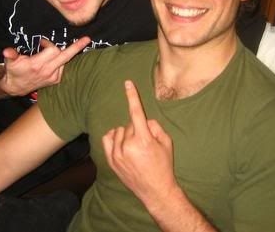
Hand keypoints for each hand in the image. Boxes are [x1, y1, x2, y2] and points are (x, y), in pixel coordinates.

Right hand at [0, 36, 91, 95]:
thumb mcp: (10, 62)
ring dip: (66, 53)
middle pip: (66, 56)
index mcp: (38, 65)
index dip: (48, 43)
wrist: (16, 87)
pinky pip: (64, 67)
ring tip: (69, 47)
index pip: (52, 50)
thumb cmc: (14, 71)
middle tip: (87, 39)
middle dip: (76, 47)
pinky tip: (59, 58)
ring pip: (65, 61)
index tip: (41, 42)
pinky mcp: (56, 80)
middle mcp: (48, 71)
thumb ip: (11, 55)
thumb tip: (6, 51)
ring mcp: (53, 77)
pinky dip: (63, 61)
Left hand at [102, 80, 175, 202]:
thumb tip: (144, 120)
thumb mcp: (166, 143)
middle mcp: (128, 146)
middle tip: (145, 142)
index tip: (127, 83)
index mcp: (143, 140)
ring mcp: (117, 154)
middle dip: (137, 128)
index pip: (136, 112)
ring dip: (126, 134)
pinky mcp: (111, 160)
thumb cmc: (163, 165)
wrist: (156, 190)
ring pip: (118, 131)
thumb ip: (155, 126)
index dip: (132, 96)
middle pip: (129, 124)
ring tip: (135, 147)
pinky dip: (114, 137)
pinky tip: (122, 143)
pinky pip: (107, 139)